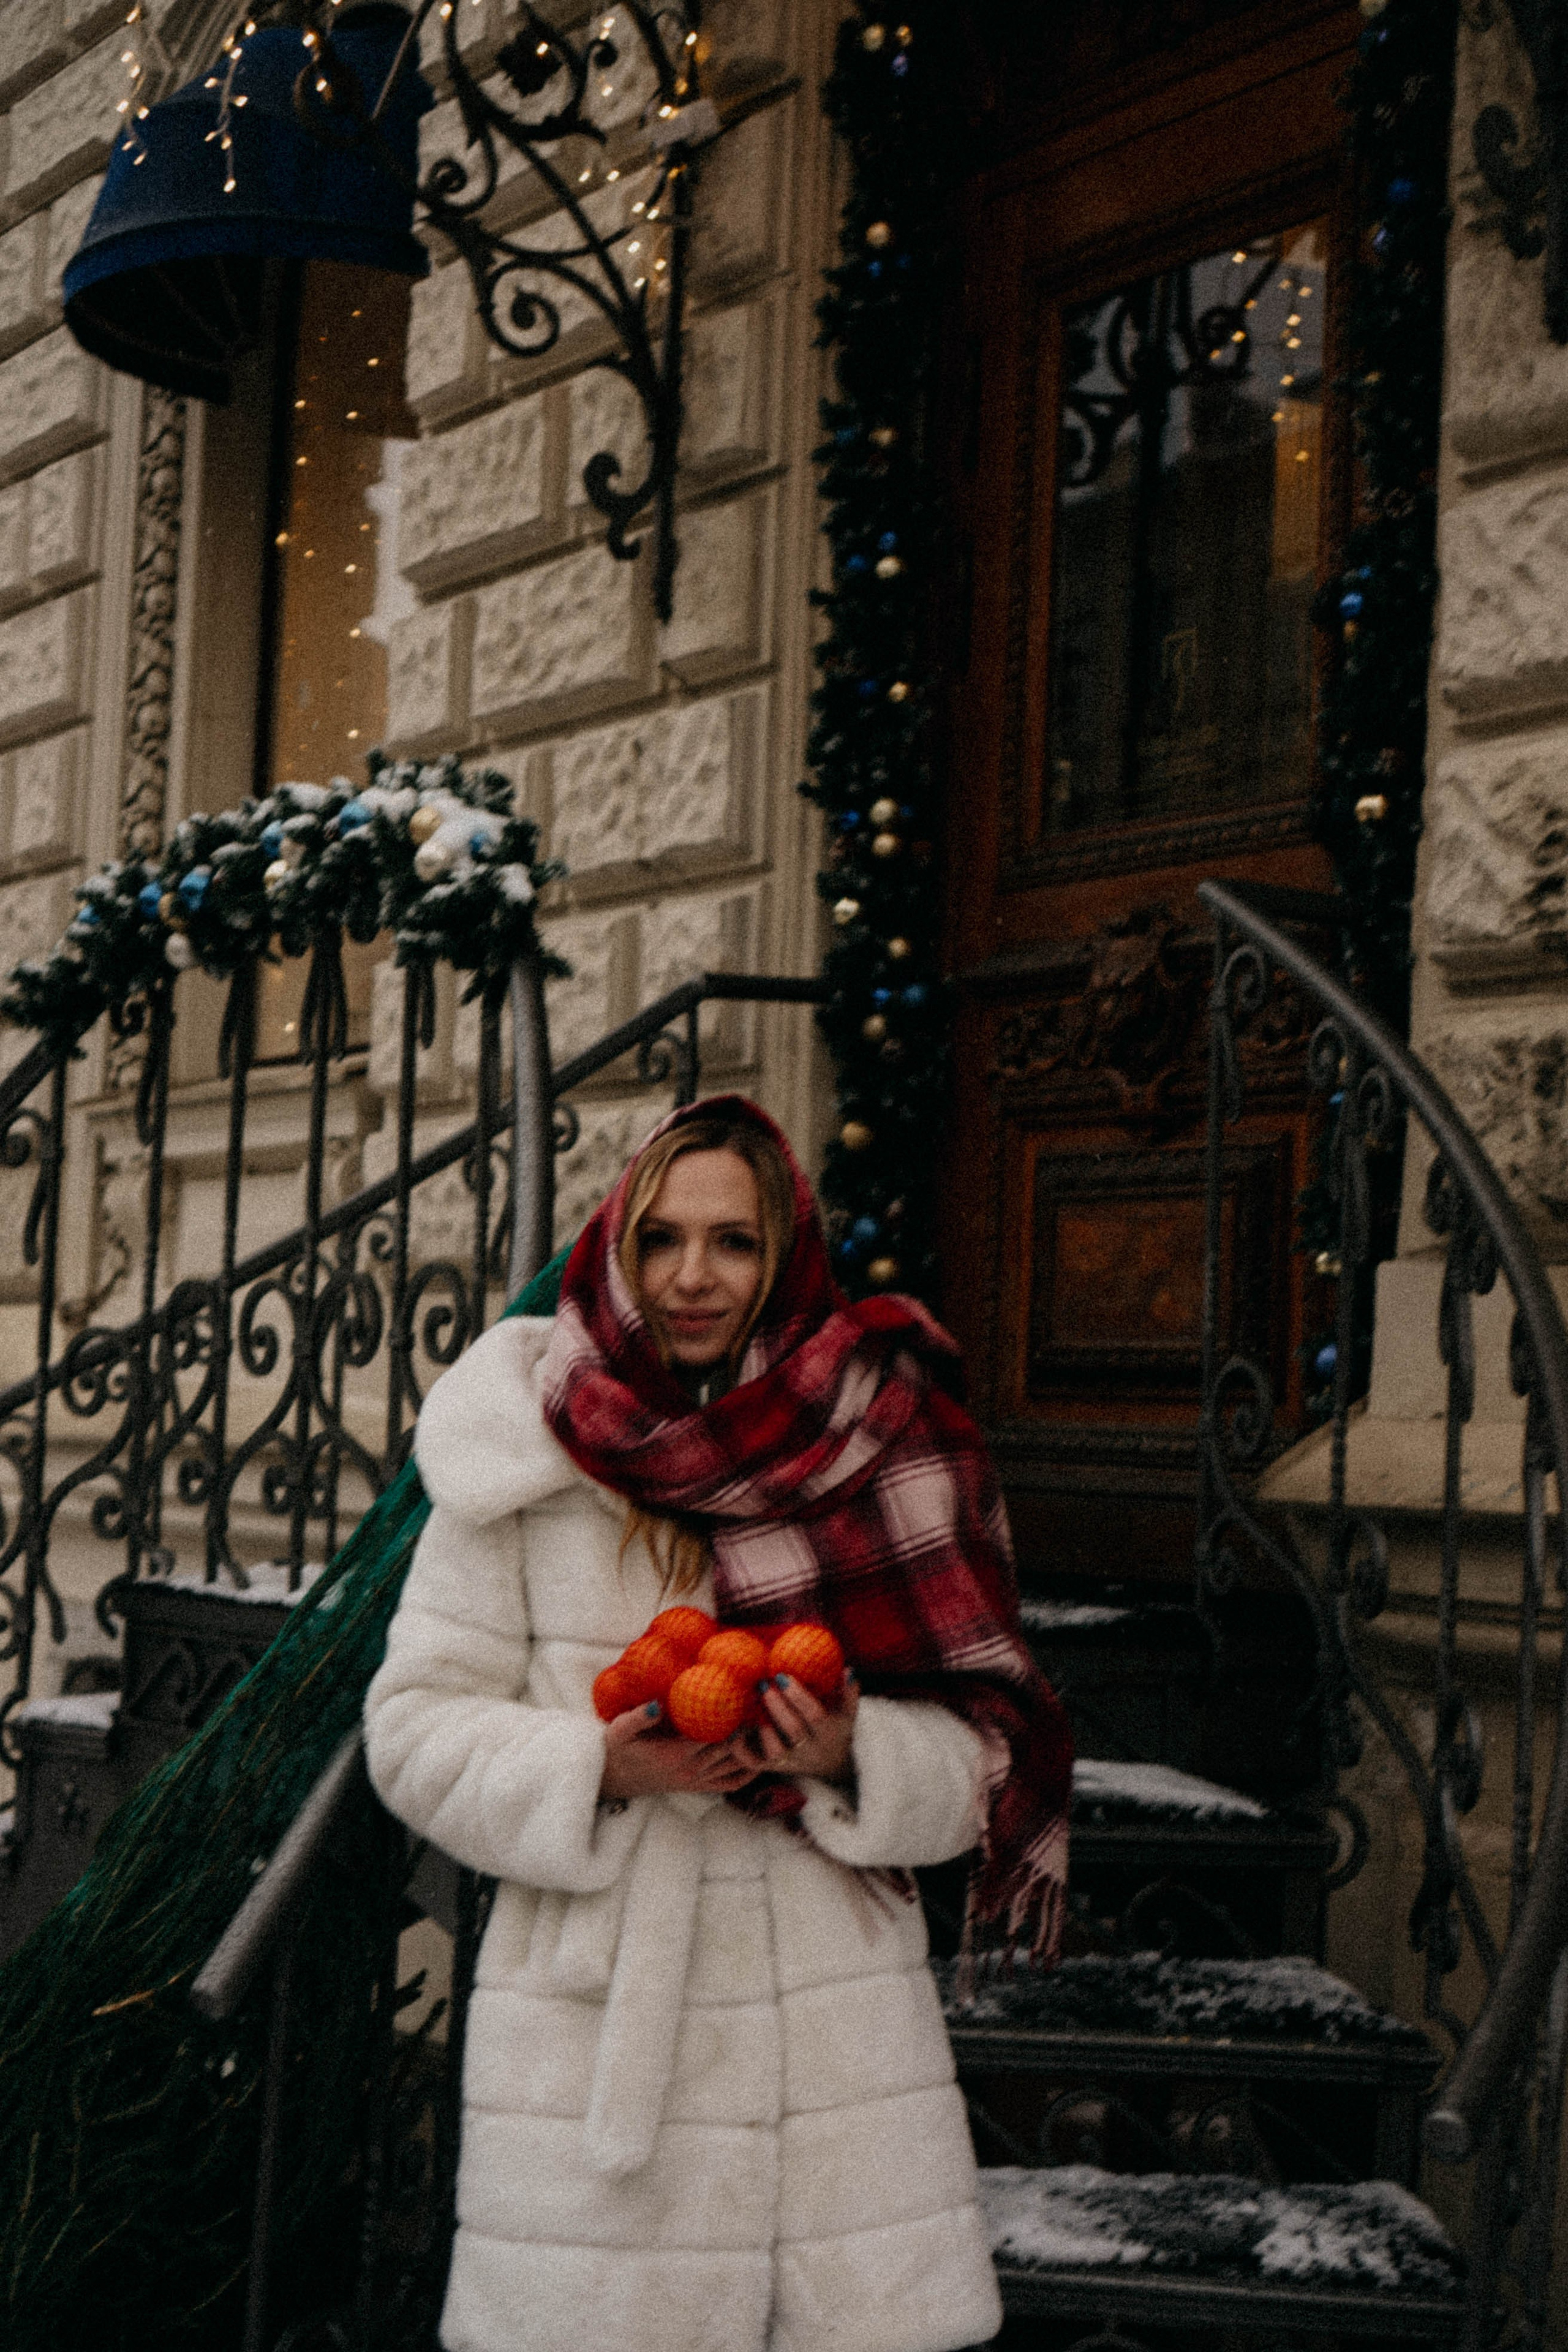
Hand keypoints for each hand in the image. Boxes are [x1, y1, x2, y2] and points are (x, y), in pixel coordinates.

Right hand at [600, 1701, 761, 1799]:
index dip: (732, 1717)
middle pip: (729, 1748)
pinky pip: (729, 1784)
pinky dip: (748, 1773)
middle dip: (747, 1727)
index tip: (747, 1696)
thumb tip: (656, 1704)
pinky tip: (761, 1758)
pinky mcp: (697, 1787)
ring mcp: (696, 1780)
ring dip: (752, 1747)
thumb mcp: (619, 1730)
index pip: (712, 1734)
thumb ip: (637, 1718)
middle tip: (764, 1704)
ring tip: (768, 1724)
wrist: (612, 1780)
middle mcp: (690, 1769)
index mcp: (674, 1754)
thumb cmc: (616, 1749)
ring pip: (734, 1765)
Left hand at [743, 1670, 857, 1784]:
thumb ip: (848, 1692)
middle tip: (763, 1684)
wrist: (830, 1764)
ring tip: (752, 1707)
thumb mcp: (847, 1712)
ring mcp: (791, 1761)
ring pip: (776, 1752)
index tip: (783, 1676)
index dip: (799, 1697)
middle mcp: (810, 1750)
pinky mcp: (773, 1768)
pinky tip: (735, 1729)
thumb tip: (847, 1670)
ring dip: (763, 1731)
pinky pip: (754, 1763)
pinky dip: (741, 1750)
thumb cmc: (835, 1727)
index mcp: (828, 1733)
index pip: (816, 1716)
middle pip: (794, 1731)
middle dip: (777, 1707)